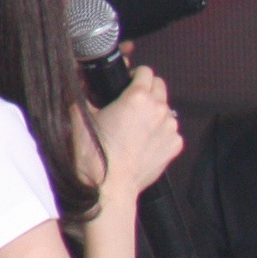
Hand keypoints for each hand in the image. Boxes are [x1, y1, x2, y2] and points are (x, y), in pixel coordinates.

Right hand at [75, 65, 181, 198]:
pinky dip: (160, 133)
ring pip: (166, 110)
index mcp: (138, 97)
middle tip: (131, 100)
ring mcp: (171, 129)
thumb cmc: (93, 153)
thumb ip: (84, 95)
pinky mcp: (176, 146)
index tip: (127, 81)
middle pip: (160, 87)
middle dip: (147, 89)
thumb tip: (84, 86)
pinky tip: (144, 142)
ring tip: (136, 125)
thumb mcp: (80, 116)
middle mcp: (160, 110)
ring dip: (154, 112)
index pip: (145, 71)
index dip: (134, 74)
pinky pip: (171, 132)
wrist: (109, 185)